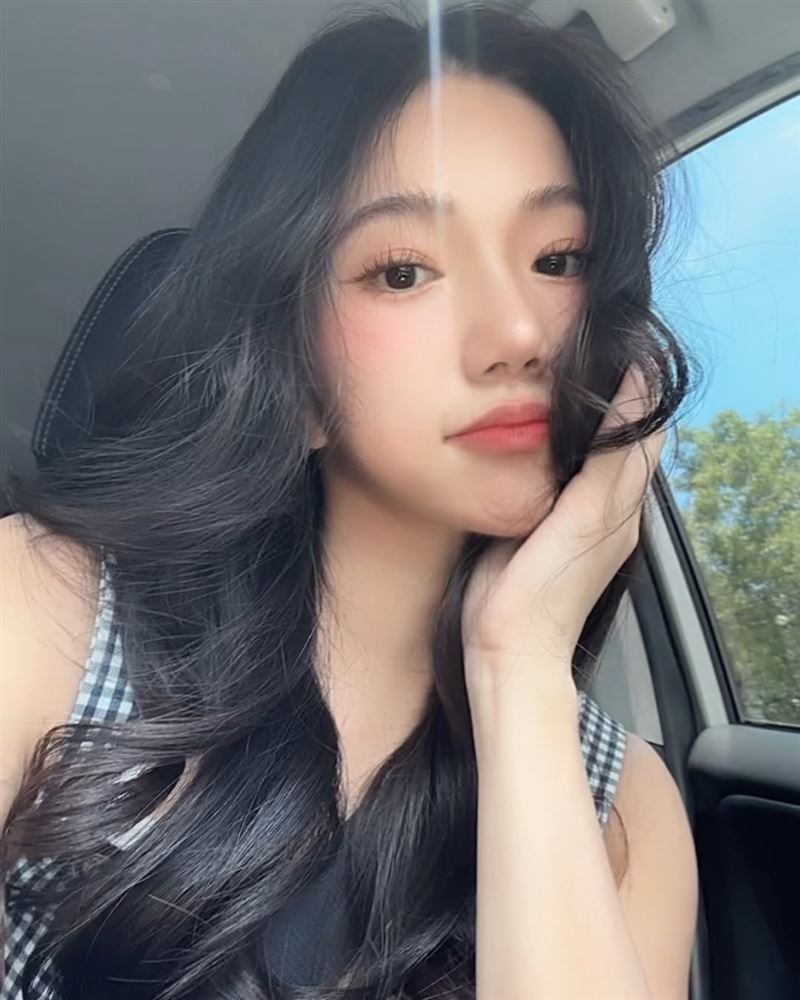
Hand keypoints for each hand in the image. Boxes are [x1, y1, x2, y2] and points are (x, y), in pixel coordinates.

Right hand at [461, 365, 665, 696]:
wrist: (509, 646)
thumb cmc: (550, 587)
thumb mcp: (587, 514)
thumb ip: (608, 454)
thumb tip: (637, 387)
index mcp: (623, 500)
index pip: (644, 428)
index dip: (636, 387)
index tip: (609, 349)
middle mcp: (604, 504)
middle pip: (614, 435)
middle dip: (603, 395)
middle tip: (569, 357)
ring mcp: (571, 514)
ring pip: (581, 451)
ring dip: (572, 419)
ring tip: (545, 383)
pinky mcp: (537, 522)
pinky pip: (551, 471)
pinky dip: (545, 444)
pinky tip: (523, 432)